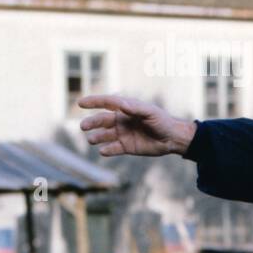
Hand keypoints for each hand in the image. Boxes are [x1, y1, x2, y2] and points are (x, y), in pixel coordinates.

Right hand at [78, 94, 196, 157]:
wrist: (172, 139)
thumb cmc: (162, 121)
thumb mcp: (151, 113)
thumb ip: (136, 108)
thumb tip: (120, 103)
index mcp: (125, 109)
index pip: (106, 103)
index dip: (93, 102)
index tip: (80, 103)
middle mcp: (120, 121)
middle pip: (101, 120)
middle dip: (91, 122)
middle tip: (83, 126)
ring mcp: (122, 134)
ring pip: (104, 135)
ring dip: (97, 137)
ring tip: (92, 139)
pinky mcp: (125, 147)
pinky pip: (113, 149)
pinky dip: (107, 150)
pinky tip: (103, 151)